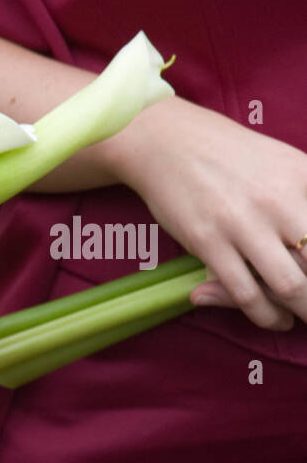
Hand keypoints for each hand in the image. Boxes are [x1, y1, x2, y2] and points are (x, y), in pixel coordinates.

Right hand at [107, 97, 306, 329]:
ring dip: (303, 310)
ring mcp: (243, 222)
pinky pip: (245, 292)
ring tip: (302, 318)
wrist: (170, 144)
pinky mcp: (208, 242)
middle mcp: (281, 200)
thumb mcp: (287, 165)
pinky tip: (274, 319)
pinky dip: (265, 315)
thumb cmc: (231, 157)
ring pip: (290, 285)